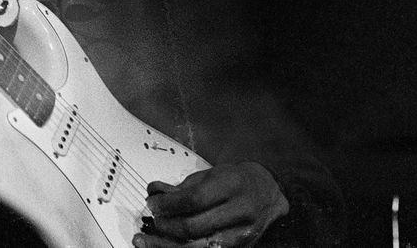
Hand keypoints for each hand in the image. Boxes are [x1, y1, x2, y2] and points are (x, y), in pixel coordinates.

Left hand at [134, 162, 287, 247]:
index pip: (194, 200)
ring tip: (148, 240)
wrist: (268, 192)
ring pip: (198, 247)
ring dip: (167, 245)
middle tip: (154, 219)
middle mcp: (239, 211)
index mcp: (231, 186)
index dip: (168, 204)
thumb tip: (154, 193)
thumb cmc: (237, 181)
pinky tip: (167, 247)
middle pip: (194, 227)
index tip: (153, 204)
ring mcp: (240, 234)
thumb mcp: (210, 175)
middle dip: (166, 225)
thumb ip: (182, 186)